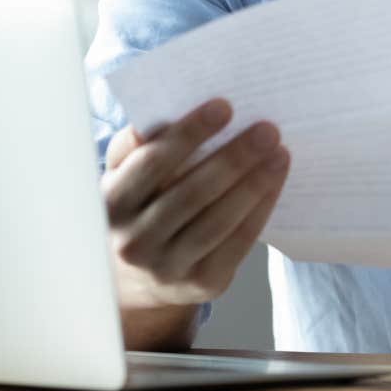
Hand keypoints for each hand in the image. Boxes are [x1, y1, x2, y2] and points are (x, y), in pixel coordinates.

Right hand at [102, 98, 289, 311]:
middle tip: (267, 130)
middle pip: (191, 194)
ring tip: (279, 153)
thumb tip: (168, 113)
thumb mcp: (123, 176)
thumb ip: (137, 145)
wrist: (137, 277)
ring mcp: (167, 268)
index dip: (188, 134)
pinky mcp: (201, 284)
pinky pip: (237, 243)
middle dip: (234, 158)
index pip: (152, 163)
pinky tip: (275, 182)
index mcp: (110, 205)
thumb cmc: (138, 207)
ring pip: (217, 222)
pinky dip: (260, 209)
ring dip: (254, 184)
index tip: (225, 106)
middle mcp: (133, 242)